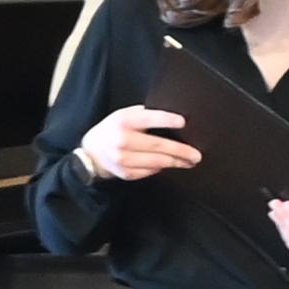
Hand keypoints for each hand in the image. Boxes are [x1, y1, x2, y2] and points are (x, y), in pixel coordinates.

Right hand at [83, 106, 199, 183]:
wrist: (92, 152)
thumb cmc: (112, 130)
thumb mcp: (123, 115)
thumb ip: (143, 116)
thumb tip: (172, 119)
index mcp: (123, 121)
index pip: (148, 119)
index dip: (167, 120)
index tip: (183, 122)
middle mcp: (122, 140)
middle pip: (158, 146)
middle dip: (181, 151)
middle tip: (196, 155)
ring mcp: (124, 159)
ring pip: (157, 162)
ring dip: (176, 162)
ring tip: (189, 161)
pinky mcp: (126, 173)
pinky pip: (151, 171)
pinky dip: (161, 168)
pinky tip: (169, 165)